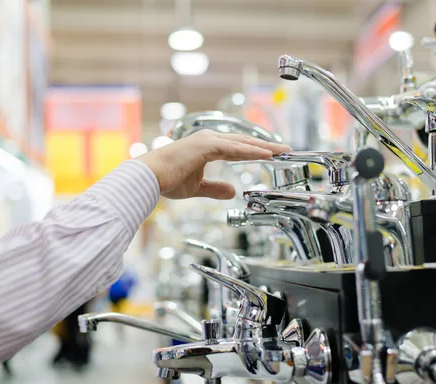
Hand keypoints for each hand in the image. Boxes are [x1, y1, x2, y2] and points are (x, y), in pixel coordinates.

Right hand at [138, 130, 291, 199]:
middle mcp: (209, 139)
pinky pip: (234, 148)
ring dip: (264, 147)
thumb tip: (233, 191)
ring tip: (283, 150)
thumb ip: (215, 188)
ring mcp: (208, 140)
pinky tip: (266, 154)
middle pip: (245, 142)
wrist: (149, 178)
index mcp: (207, 146)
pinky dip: (251, 151)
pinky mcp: (206, 146)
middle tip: (286, 149)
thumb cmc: (167, 181)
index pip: (238, 148)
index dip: (257, 151)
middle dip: (266, 146)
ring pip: (243, 143)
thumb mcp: (197, 188)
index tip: (273, 155)